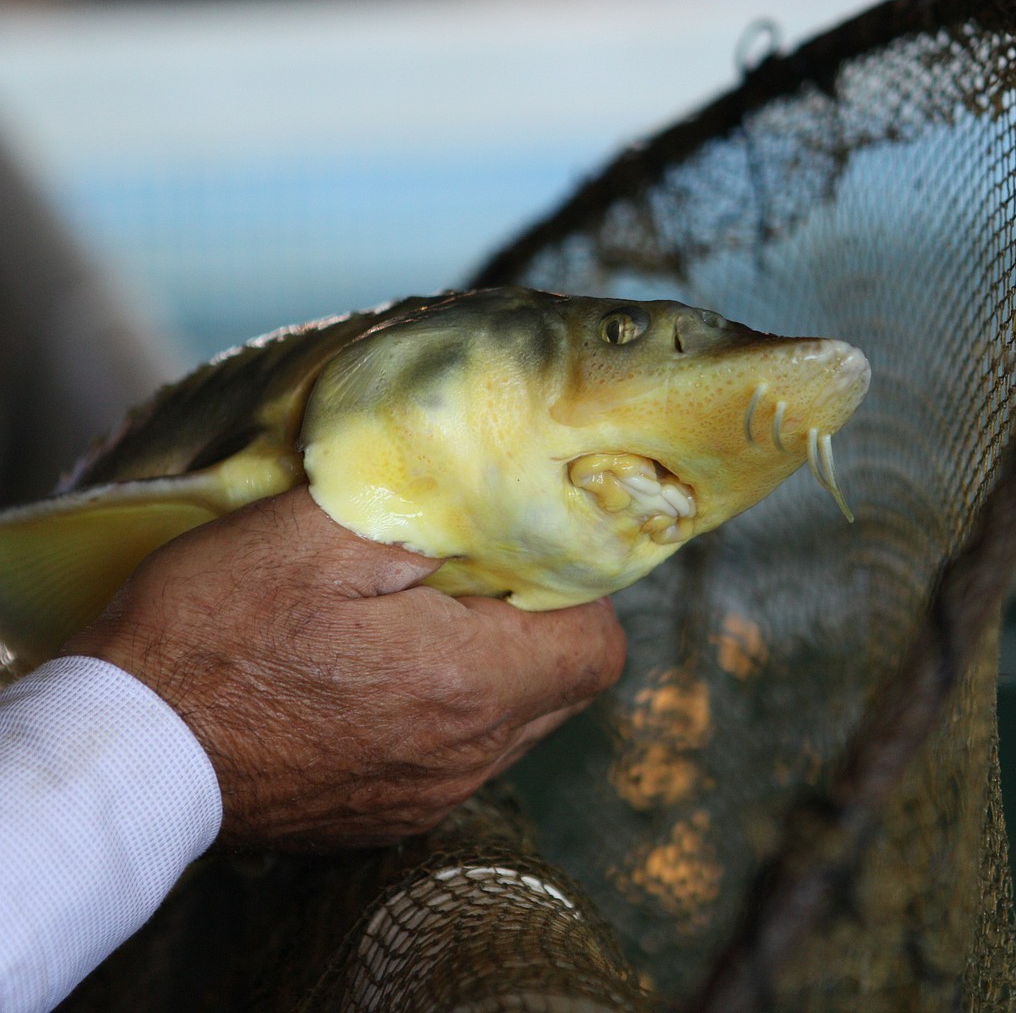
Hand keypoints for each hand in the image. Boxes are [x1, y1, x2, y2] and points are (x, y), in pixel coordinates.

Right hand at [64, 487, 625, 848]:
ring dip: (491, 667)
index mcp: (466, 684)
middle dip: (538, 623)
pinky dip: (446, 709)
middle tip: (471, 575)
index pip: (598, 647)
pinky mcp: (386, 816)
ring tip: (417, 620)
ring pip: (514, 723)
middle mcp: (464, 757)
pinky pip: (458, 755)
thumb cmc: (215, 631)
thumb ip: (425, 506)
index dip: (579, 590)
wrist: (128, 750)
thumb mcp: (316, 532)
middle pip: (565, 687)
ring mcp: (425, 797)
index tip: (526, 554)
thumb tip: (492, 490)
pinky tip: (379, 673)